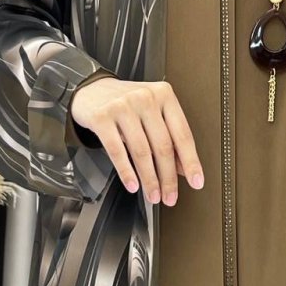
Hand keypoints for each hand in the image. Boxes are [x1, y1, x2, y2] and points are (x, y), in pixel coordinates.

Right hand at [70, 77, 203, 204]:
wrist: (90, 89)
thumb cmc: (125, 102)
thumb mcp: (151, 114)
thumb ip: (168, 136)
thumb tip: (182, 168)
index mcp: (163, 94)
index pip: (182, 134)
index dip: (191, 162)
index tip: (196, 181)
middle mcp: (145, 98)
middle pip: (162, 146)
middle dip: (168, 177)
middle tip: (170, 196)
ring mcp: (123, 106)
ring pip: (141, 151)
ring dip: (149, 179)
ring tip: (153, 194)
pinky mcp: (102, 117)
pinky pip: (117, 151)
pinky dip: (126, 172)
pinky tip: (132, 184)